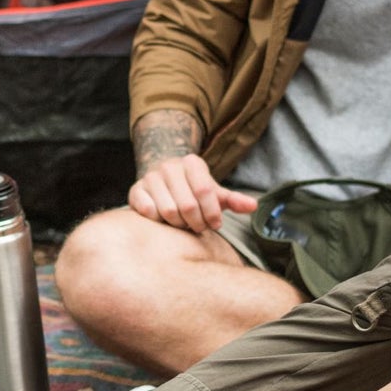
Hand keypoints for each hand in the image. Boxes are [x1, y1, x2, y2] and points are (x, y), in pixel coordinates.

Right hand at [128, 155, 255, 233]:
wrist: (163, 180)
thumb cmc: (193, 190)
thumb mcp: (215, 192)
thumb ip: (233, 200)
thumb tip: (253, 206)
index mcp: (192, 162)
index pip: (205, 190)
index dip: (212, 213)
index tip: (215, 224)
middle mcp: (170, 166)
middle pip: (188, 205)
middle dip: (197, 223)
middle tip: (199, 228)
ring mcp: (151, 177)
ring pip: (168, 211)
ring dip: (179, 225)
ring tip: (183, 224)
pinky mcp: (136, 190)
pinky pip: (149, 213)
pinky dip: (159, 222)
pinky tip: (165, 221)